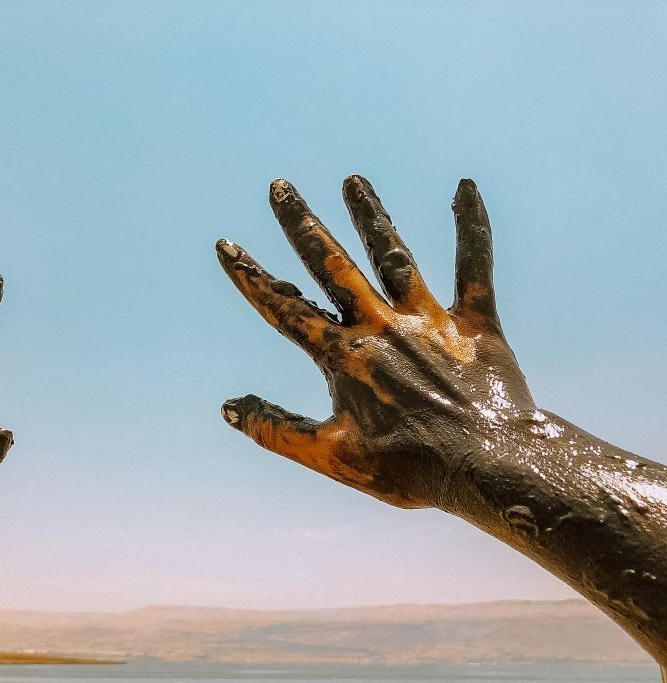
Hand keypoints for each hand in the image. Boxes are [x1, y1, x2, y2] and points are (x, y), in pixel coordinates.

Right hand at [218, 176, 533, 509]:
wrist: (488, 469)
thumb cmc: (408, 468)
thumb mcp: (331, 456)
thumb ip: (277, 429)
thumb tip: (229, 408)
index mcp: (344, 357)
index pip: (285, 308)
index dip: (251, 277)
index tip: (226, 245)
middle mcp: (381, 327)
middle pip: (333, 265)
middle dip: (302, 225)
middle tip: (281, 186)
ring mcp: (428, 320)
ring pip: (393, 256)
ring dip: (370, 216)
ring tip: (354, 181)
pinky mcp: (475, 323)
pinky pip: (473, 264)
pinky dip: (470, 225)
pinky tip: (464, 187)